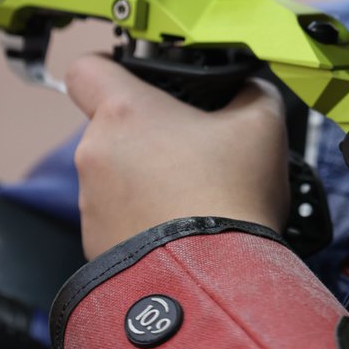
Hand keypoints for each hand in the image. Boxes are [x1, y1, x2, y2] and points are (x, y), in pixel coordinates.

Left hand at [66, 55, 289, 259]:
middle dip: (151, 132)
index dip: (111, 66)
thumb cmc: (230, 196)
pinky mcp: (95, 245)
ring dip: (147, 176)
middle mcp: (95, 153)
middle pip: (113, 125)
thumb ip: (251, 92)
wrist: (213, 282)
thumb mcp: (262, 125)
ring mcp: (90, 203)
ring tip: (194, 195)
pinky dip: (144, 217)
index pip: (86, 68)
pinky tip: (181, 227)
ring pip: (116, 172)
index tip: (137, 78)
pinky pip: (117, 216)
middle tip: (195, 147)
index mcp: (125, 112)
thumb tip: (247, 90)